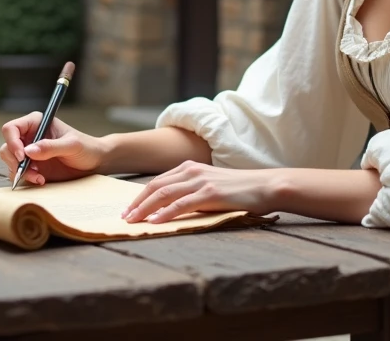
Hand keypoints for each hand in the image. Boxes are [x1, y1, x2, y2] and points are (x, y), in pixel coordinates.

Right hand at [0, 112, 104, 185]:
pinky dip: (26, 178)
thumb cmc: (86, 148)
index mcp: (36, 123)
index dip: (12, 141)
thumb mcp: (71, 145)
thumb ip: (50, 147)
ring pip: (10, 162)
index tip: (23, 156)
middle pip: (7, 147)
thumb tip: (29, 151)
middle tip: (28, 170)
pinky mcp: (32, 167)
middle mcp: (29, 137)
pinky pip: (18, 173)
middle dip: (14, 161)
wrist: (95, 163)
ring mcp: (29, 153)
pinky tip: (41, 180)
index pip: (11, 128)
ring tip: (39, 177)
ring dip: (20, 172)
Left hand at [121, 161, 276, 223]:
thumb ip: (192, 192)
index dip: (140, 196)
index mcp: (190, 168)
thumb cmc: (239, 190)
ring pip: (164, 194)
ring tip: (133, 221)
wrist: (265, 186)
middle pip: (155, 186)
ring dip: (145, 208)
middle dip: (137, 202)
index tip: (128, 209)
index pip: (158, 181)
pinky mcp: (210, 193)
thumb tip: (171, 209)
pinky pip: (181, 204)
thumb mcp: (211, 186)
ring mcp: (200, 181)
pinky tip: (155, 222)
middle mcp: (192, 171)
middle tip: (124, 217)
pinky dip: (165, 213)